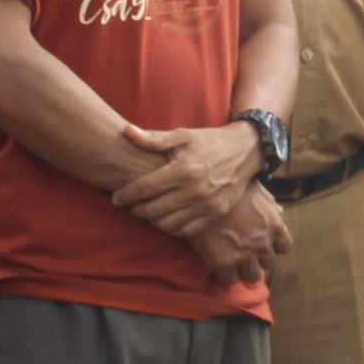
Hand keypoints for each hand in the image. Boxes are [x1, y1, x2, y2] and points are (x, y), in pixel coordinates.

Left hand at [112, 121, 262, 237]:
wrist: (246, 151)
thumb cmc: (210, 142)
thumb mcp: (183, 136)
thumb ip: (152, 138)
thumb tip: (126, 131)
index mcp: (183, 169)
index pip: (145, 188)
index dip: (126, 195)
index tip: (116, 199)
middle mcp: (195, 190)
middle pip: (153, 210)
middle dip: (136, 209)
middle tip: (131, 205)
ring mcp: (207, 205)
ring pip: (167, 224)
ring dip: (152, 220)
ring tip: (148, 211)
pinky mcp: (216, 214)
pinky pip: (186, 231)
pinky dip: (172, 228)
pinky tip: (167, 218)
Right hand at [190, 182, 293, 285]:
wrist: (201, 196)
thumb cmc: (229, 189)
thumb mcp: (255, 189)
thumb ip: (269, 203)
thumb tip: (280, 211)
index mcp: (274, 225)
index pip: (284, 247)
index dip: (273, 247)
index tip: (263, 245)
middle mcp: (263, 243)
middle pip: (268, 263)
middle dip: (257, 259)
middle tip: (244, 253)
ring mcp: (245, 255)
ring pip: (253, 276)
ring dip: (244, 271)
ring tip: (233, 263)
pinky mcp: (224, 264)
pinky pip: (231, 280)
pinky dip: (226, 276)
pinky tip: (219, 266)